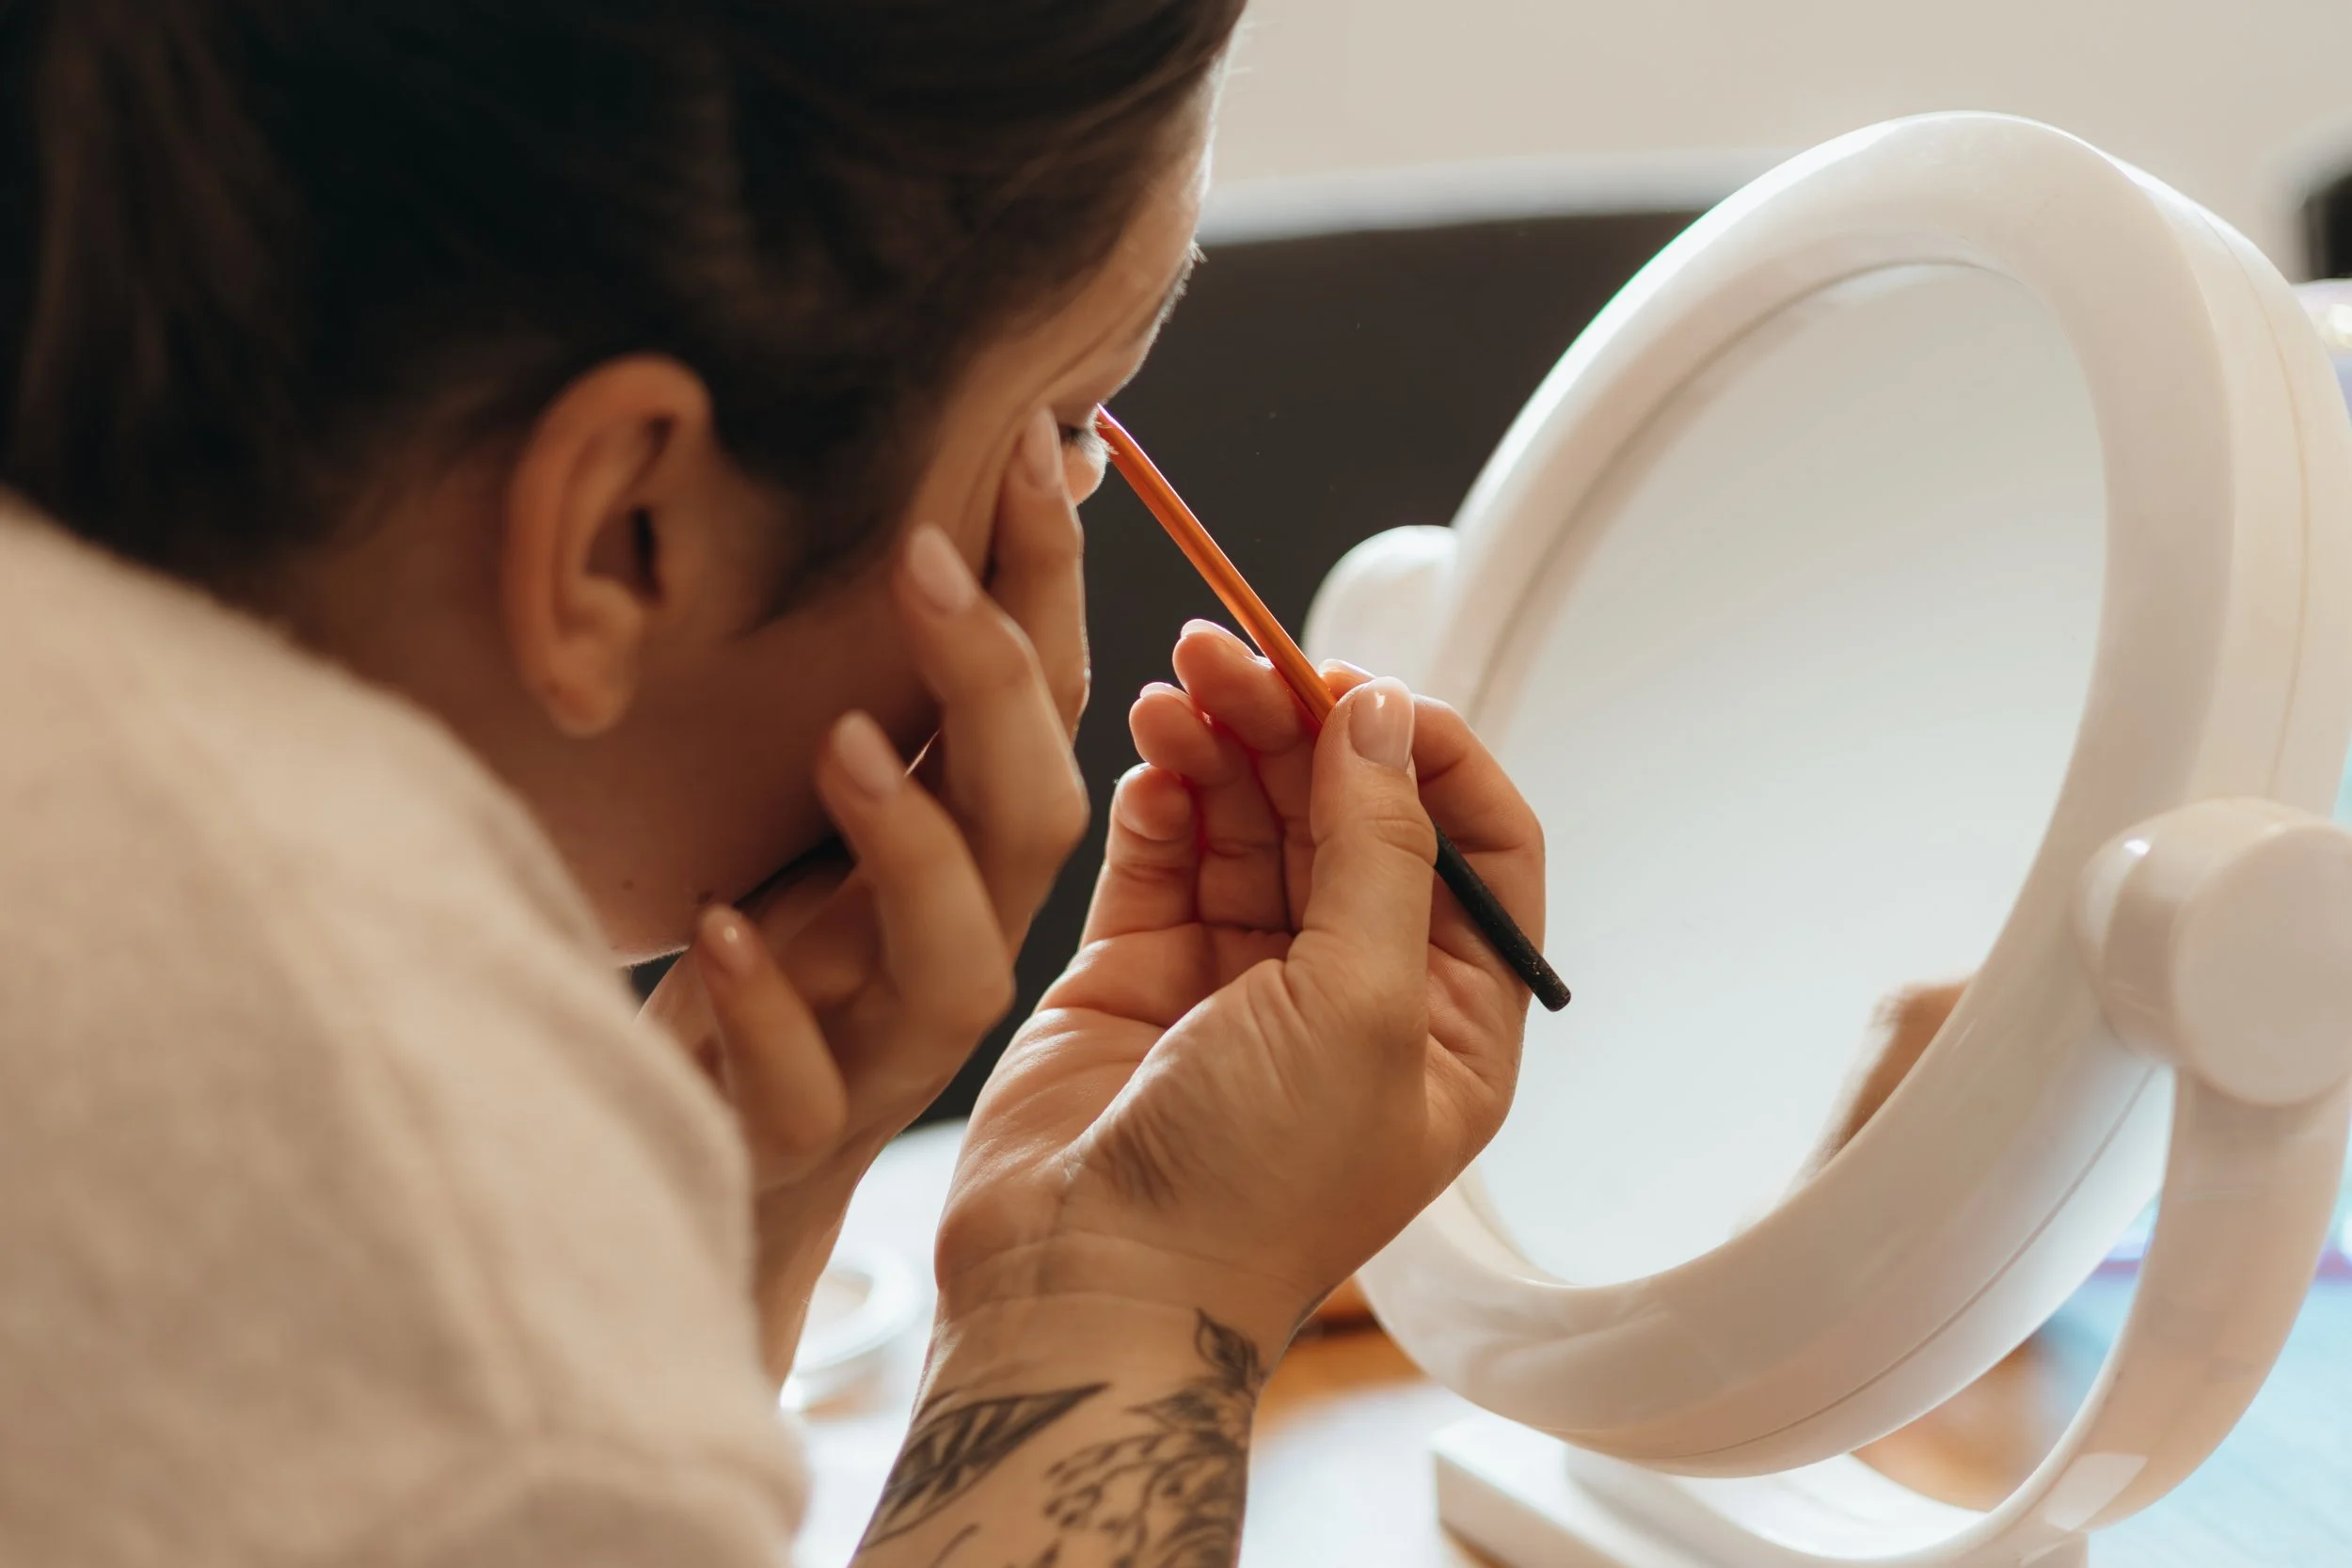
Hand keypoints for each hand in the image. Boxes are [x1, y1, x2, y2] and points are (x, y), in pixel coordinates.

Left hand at [638, 411, 1089, 1375]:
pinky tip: (712, 929)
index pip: (1042, 704)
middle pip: (1027, 819)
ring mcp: (880, 1041)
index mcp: (968, 853)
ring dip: (909, 846)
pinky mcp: (795, 1128)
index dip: (1049, 583)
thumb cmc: (769, 964)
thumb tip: (946, 513)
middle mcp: (953, 939)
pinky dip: (764, 1009)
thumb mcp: (825, 814)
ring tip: (841, 741)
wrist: (713, 1160)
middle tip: (924, 557)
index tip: (1032, 446)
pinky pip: (803, 1088)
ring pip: (953, 959)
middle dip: (991, 685)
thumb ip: (891, 694)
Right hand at [934, 621, 1542, 1351]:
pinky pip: (1162, 851)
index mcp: (1446, 1019)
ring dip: (1224, 739)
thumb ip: (1381, 852)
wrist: (1086, 1291)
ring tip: (1182, 677)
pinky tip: (1149, 739)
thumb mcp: (1363, 1010)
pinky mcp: (1140, 973)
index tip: (1362, 691)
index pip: (1476, 847)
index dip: (1429, 755)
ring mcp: (1241, 980)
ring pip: (1252, 818)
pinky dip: (1160, 787)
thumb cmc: (1248, 1197)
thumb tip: (1383, 719)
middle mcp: (1352, 991)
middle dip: (1302, 723)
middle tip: (1239, 653)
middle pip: (1350, 813)